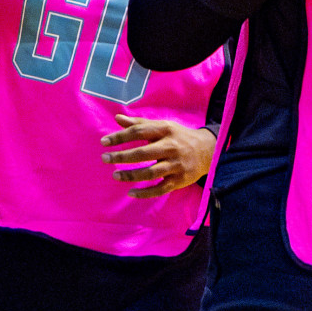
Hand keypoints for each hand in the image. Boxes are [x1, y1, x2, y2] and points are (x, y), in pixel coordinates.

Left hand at [100, 114, 215, 198]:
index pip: (138, 132)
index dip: (120, 137)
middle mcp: (171, 147)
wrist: (208, 150)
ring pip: (150, 173)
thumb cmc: (178, 136)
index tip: (103, 142)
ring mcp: (176, 165)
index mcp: (164, 130)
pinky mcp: (180, 180)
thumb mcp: (161, 126)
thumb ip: (139, 123)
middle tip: (105, 159)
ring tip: (115, 175)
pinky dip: (145, 193)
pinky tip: (131, 193)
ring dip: (131, 175)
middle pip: (143, 153)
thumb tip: (117, 118)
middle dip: (122, 157)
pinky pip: (160, 189)